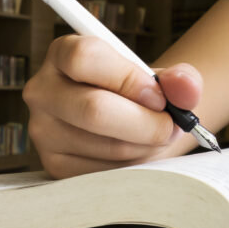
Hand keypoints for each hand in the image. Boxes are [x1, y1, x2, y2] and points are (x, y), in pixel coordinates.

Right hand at [23, 35, 202, 178]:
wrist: (122, 123)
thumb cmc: (136, 95)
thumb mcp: (158, 79)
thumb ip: (178, 78)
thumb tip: (186, 88)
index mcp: (62, 54)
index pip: (85, 58)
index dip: (128, 78)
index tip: (158, 97)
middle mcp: (42, 91)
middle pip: (93, 109)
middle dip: (147, 123)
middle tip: (172, 127)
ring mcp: (43, 130)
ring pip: (105, 145)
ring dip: (144, 147)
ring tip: (155, 138)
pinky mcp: (54, 165)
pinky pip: (102, 173)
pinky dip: (131, 166)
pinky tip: (137, 154)